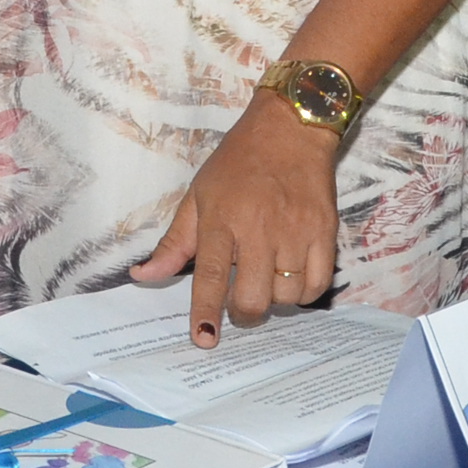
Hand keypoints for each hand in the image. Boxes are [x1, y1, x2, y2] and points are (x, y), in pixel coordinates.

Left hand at [130, 92, 343, 346]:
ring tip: (268, 280)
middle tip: (240, 302)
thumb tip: (143, 276)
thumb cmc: (238, 163)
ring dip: (275, 300)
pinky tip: (293, 279)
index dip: (205, 313)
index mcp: (222, 220)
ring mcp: (295, 232)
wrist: (290, 129)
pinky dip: (304, 293)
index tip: (204, 338)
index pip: (209, 278)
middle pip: (252, 298)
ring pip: (286, 296)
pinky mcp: (325, 231)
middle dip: (243, 312)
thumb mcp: (197, 196)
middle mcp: (259, 229)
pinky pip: (317, 283)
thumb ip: (174, 243)